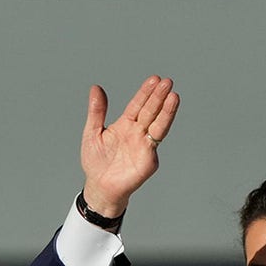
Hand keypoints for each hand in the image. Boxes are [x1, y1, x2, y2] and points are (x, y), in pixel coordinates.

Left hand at [80, 75, 179, 217]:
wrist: (99, 187)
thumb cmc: (96, 162)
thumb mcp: (92, 133)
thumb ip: (96, 111)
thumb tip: (96, 88)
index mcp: (126, 124)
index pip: (138, 104)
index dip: (145, 92)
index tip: (154, 79)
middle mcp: (138, 133)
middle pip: (151, 111)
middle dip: (159, 97)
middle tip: (167, 82)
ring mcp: (144, 146)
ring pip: (158, 125)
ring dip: (166, 111)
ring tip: (173, 97)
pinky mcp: (148, 160)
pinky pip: (154, 144)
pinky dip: (158, 133)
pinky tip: (164, 120)